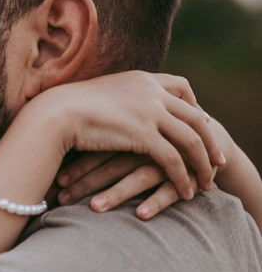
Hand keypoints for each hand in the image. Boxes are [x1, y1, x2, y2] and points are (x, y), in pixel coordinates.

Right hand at [38, 71, 224, 206]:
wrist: (54, 113)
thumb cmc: (68, 107)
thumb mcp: (102, 94)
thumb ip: (121, 98)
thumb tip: (123, 107)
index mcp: (142, 79)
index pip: (182, 86)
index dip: (195, 106)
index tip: (200, 123)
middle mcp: (151, 91)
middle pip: (196, 115)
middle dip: (210, 140)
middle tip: (218, 160)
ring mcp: (149, 112)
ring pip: (191, 139)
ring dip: (203, 164)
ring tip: (207, 183)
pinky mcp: (143, 135)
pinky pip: (173, 159)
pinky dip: (183, 177)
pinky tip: (186, 192)